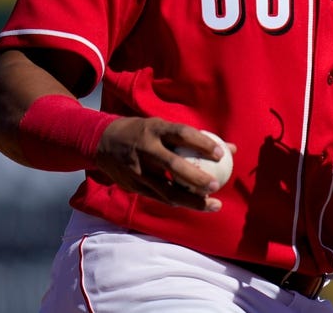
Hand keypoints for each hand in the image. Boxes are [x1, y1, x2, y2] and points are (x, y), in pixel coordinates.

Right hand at [94, 117, 235, 211]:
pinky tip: (194, 204)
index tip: (222, 153)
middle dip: (196, 177)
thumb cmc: (144, 132)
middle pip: (173, 165)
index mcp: (154, 129)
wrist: (101, 142)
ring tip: (214, 205)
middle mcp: (144, 149)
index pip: (182, 134)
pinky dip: (177, 201)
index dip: (202, 143)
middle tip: (217, 185)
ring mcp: (136, 170)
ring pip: (166, 190)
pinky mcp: (131, 185)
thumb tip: (232, 149)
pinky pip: (158, 197)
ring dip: (191, 200)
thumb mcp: (164, 127)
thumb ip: (195, 138)